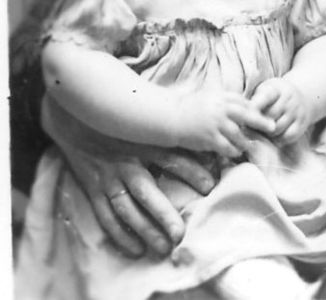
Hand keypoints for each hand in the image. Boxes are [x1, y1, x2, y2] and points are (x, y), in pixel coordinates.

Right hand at [43, 96, 213, 257]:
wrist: (77, 115)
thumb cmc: (120, 119)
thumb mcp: (146, 120)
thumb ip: (170, 131)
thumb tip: (204, 140)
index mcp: (142, 142)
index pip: (171, 158)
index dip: (191, 170)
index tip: (210, 186)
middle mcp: (125, 162)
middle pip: (145, 192)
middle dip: (163, 214)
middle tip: (180, 234)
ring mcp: (107, 177)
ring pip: (125, 209)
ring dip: (144, 230)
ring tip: (164, 248)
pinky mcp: (93, 189)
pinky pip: (105, 216)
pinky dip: (119, 235)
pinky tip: (135, 249)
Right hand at [174, 89, 274, 155]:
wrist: (171, 117)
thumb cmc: (190, 106)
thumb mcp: (209, 96)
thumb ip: (225, 99)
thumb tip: (243, 104)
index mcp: (221, 97)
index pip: (243, 102)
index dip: (254, 109)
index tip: (263, 114)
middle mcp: (220, 109)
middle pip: (247, 115)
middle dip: (262, 121)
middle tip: (273, 126)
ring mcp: (216, 124)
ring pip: (239, 135)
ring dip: (245, 141)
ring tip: (248, 145)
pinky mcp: (210, 139)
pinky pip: (227, 147)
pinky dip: (233, 150)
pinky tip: (235, 152)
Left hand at [250, 77, 309, 143]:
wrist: (300, 98)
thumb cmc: (274, 97)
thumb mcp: (264, 91)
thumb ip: (254, 101)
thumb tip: (239, 115)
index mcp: (277, 88)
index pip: (266, 96)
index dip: (255, 107)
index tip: (245, 117)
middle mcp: (289, 98)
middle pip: (271, 115)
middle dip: (259, 123)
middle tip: (249, 128)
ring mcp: (297, 111)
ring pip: (278, 128)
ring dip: (267, 133)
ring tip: (260, 132)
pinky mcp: (302, 124)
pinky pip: (287, 136)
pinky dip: (278, 139)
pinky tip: (273, 136)